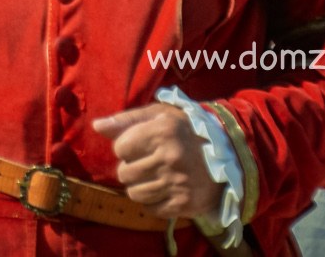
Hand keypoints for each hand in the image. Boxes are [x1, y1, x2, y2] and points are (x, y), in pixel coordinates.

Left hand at [94, 103, 220, 220]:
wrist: (227, 156)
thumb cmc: (186, 131)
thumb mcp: (159, 115)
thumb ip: (127, 120)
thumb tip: (97, 126)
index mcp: (162, 131)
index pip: (120, 147)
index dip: (127, 146)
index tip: (141, 145)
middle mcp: (170, 157)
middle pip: (124, 173)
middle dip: (131, 168)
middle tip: (148, 162)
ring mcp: (177, 183)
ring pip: (134, 193)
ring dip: (140, 186)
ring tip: (155, 175)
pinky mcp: (183, 204)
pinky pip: (150, 208)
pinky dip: (153, 201)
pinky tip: (164, 188)